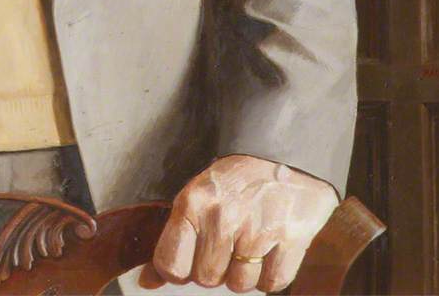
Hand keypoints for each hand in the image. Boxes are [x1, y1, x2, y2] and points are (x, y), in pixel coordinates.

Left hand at [139, 154, 337, 292]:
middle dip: (216, 266)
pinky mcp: (291, 239)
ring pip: (241, 285)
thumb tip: (147, 282)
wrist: (282, 156)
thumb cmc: (233, 181)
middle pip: (207, 279)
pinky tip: (271, 244)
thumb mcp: (196, 198)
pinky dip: (272, 272)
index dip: (180, 268)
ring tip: (251, 237)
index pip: (171, 266)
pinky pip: (272, 284)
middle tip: (227, 238)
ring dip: (245, 270)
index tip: (190, 256)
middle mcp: (223, 216)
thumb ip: (172, 242)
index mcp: (193, 203)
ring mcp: (258, 229)